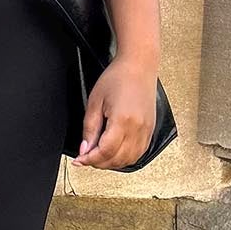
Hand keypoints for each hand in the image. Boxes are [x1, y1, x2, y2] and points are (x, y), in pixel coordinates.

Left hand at [71, 52, 158, 169]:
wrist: (138, 66)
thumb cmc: (117, 78)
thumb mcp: (94, 102)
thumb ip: (89, 129)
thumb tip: (85, 149)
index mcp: (123, 120)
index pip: (105, 152)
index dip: (89, 159)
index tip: (79, 160)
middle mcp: (138, 128)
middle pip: (117, 159)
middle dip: (99, 163)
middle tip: (86, 158)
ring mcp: (147, 130)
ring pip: (129, 160)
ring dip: (112, 163)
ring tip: (99, 156)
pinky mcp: (150, 130)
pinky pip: (139, 153)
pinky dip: (126, 158)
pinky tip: (115, 152)